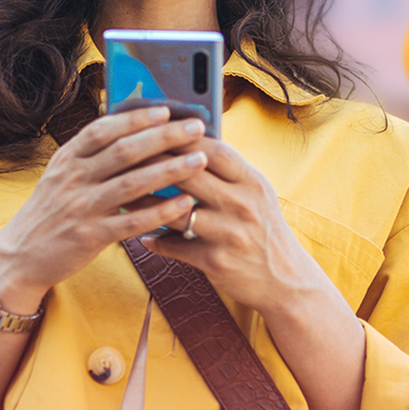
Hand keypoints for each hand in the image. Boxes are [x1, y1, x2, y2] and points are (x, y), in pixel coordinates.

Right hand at [0, 106, 208, 311]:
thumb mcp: (62, 175)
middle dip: (164, 137)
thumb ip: (91, 155)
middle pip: (124, 151)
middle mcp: (73, 178)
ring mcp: (81, 207)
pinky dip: (161, 211)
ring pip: (132, 183)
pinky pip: (133, 221)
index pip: (103, 129)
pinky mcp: (90, 236)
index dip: (136, 118)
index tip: (166, 110)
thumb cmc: (51, 212)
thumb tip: (131, 127)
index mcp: (67, 158)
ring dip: (170, 170)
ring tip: (200, 160)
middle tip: (196, 127)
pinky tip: (185, 203)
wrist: (20, 257)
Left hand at [140, 138, 332, 316]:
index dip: (182, 138)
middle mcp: (243, 204)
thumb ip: (228, 172)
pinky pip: (176, 247)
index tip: (154, 129)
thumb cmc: (263, 230)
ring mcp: (230, 233)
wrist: (286, 280)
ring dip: (145, 204)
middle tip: (125, 158)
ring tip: (122, 197)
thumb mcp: (256, 195)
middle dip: (154, 164)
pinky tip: (141, 236)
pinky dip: (156, 241)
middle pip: (190, 175)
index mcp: (253, 182)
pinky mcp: (217, 261)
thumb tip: (187, 144)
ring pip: (176, 212)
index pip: (214, 149)